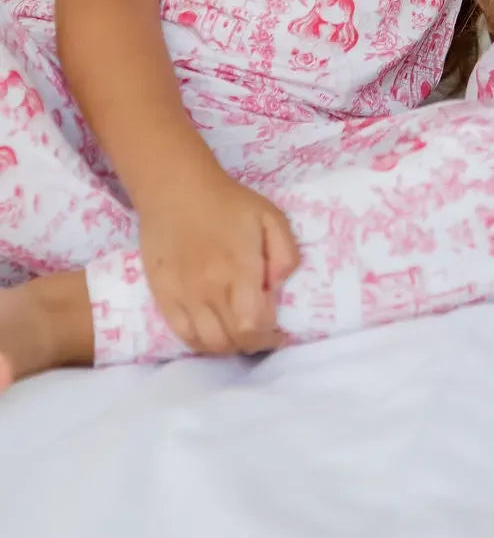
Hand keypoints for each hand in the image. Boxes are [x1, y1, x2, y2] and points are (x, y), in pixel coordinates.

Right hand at [137, 160, 300, 356]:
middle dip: (253, 344)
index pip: (252, 324)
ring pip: (208, 343)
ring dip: (229, 347)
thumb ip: (285, 252)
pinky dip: (202, 343)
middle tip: (263, 335)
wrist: (177, 190)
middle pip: (231, 339)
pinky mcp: (163, 296)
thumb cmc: (229, 202)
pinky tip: (214, 334)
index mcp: (238, 269)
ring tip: (240, 335)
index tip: (279, 330)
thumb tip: (279, 286)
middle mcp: (209, 288)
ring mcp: (183, 295)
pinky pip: (183, 335)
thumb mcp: (270, 216)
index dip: (269, 335)